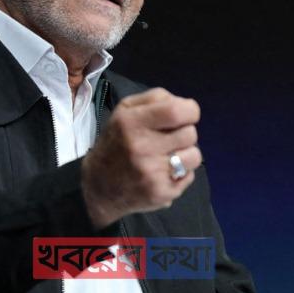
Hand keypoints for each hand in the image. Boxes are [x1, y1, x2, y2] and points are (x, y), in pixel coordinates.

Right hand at [81, 87, 201, 227]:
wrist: (98, 187)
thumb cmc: (116, 141)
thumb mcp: (125, 110)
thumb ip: (155, 98)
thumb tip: (184, 104)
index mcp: (131, 122)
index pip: (177, 111)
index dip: (190, 111)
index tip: (184, 115)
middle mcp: (141, 148)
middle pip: (190, 133)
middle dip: (184, 133)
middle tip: (169, 139)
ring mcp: (152, 173)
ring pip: (195, 156)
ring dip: (185, 154)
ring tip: (168, 156)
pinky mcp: (161, 193)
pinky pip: (189, 176)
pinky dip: (181, 174)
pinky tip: (163, 173)